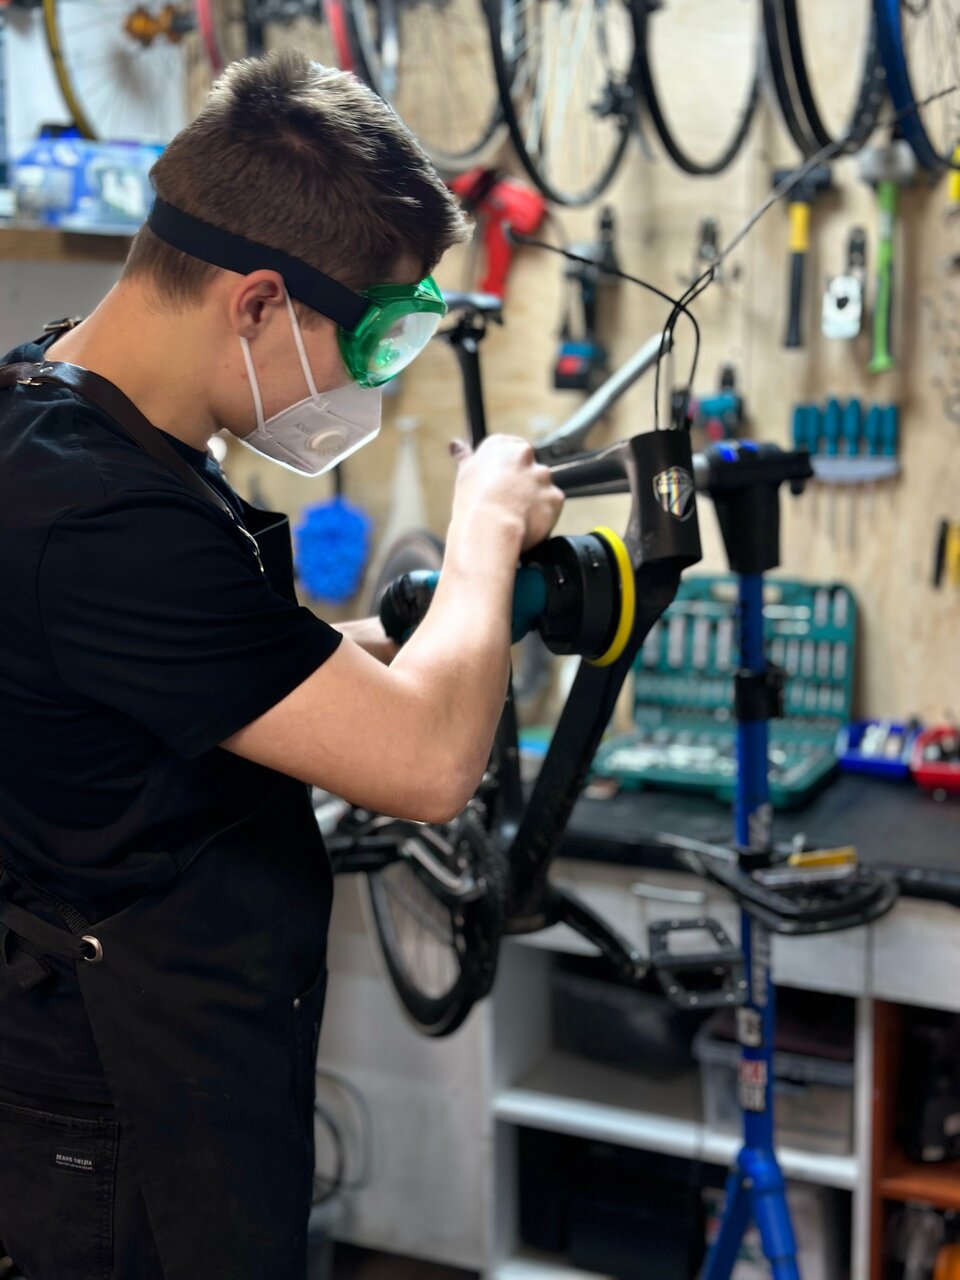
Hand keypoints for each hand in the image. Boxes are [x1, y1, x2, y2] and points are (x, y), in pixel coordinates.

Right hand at [450, 435, 563, 550]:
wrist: (490, 527)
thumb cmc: (473, 503)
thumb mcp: (464, 474)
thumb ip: (465, 456)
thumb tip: (456, 445)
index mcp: (501, 445)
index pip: (511, 447)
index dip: (507, 468)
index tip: (502, 482)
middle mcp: (524, 455)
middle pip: (529, 467)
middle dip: (523, 483)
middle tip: (508, 502)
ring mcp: (542, 475)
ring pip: (542, 486)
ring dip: (534, 498)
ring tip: (516, 516)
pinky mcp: (555, 496)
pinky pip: (552, 505)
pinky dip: (544, 514)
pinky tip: (527, 523)